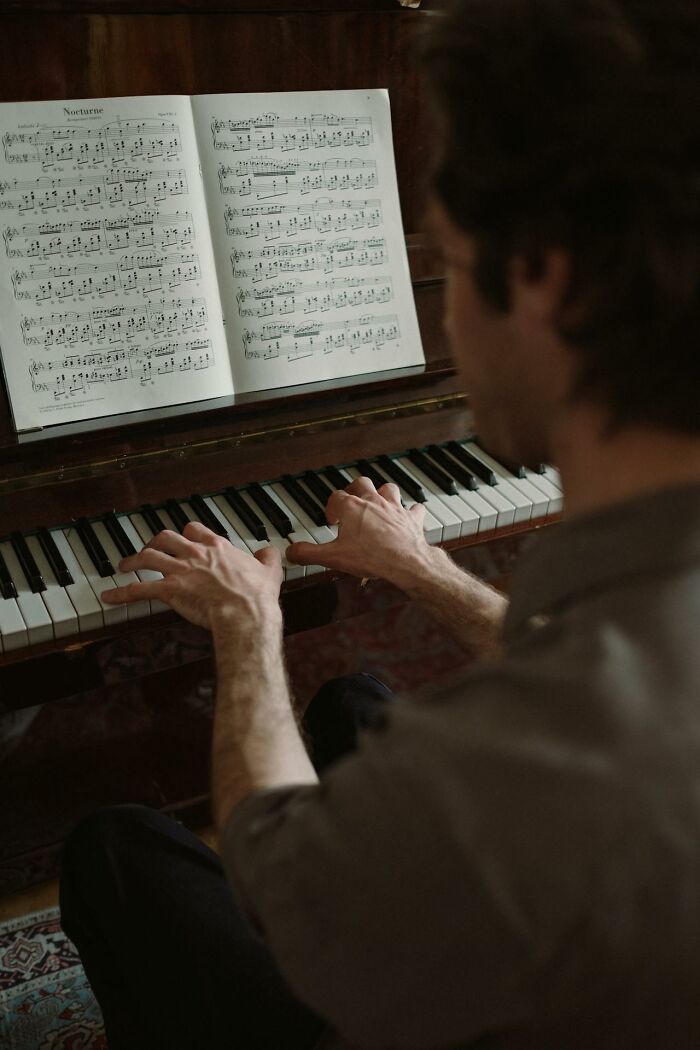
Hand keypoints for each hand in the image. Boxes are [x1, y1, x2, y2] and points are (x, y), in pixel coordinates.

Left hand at [101, 521, 282, 631]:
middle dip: (154, 542)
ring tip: (124, 567)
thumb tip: (270, 552)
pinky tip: (109, 597)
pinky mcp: (170, 591)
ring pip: (148, 557)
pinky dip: (121, 593)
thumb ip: (268, 558)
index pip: (194, 530)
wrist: (245, 613)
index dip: (186, 534)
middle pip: (166, 537)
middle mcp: (196, 554)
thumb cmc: (256, 595)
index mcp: (218, 547)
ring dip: (132, 561)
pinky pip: (139, 590)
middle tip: (149, 550)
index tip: (183, 538)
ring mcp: (181, 571)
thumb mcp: (270, 571)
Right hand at [286, 476, 434, 587]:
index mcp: (351, 507)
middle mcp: (373, 501)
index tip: (331, 520)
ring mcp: (394, 507)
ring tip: (378, 502)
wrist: (404, 561)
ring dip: (383, 494)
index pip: (336, 497)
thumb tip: (291, 552)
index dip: (331, 507)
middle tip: (351, 501)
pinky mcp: (411, 518)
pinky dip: (411, 511)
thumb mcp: (332, 558)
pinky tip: (409, 515)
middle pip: (361, 483)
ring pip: (388, 488)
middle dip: (355, 489)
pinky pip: (414, 508)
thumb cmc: (370, 556)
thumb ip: (308, 553)